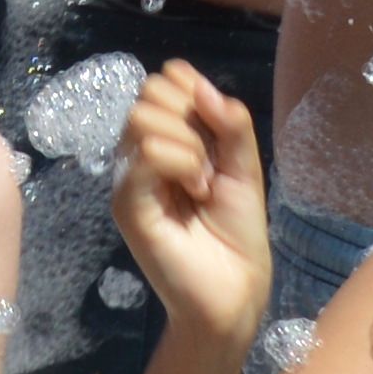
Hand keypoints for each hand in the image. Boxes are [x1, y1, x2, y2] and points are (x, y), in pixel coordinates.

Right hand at [109, 58, 271, 345]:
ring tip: (203, 182)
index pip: (162, 82)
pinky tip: (195, 190)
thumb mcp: (244, 167)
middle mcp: (140, 155)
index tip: (218, 128)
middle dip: (191, 117)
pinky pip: (146, 153)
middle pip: (148, 92)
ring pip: (142, 117)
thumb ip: (230, 123)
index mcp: (166, 141)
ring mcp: (129, 179)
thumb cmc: (238, 234)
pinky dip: (181, 161)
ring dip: (189, 143)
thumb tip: (203, 86)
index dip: (193, 90)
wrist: (236, 291)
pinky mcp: (127, 204)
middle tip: (210, 163)